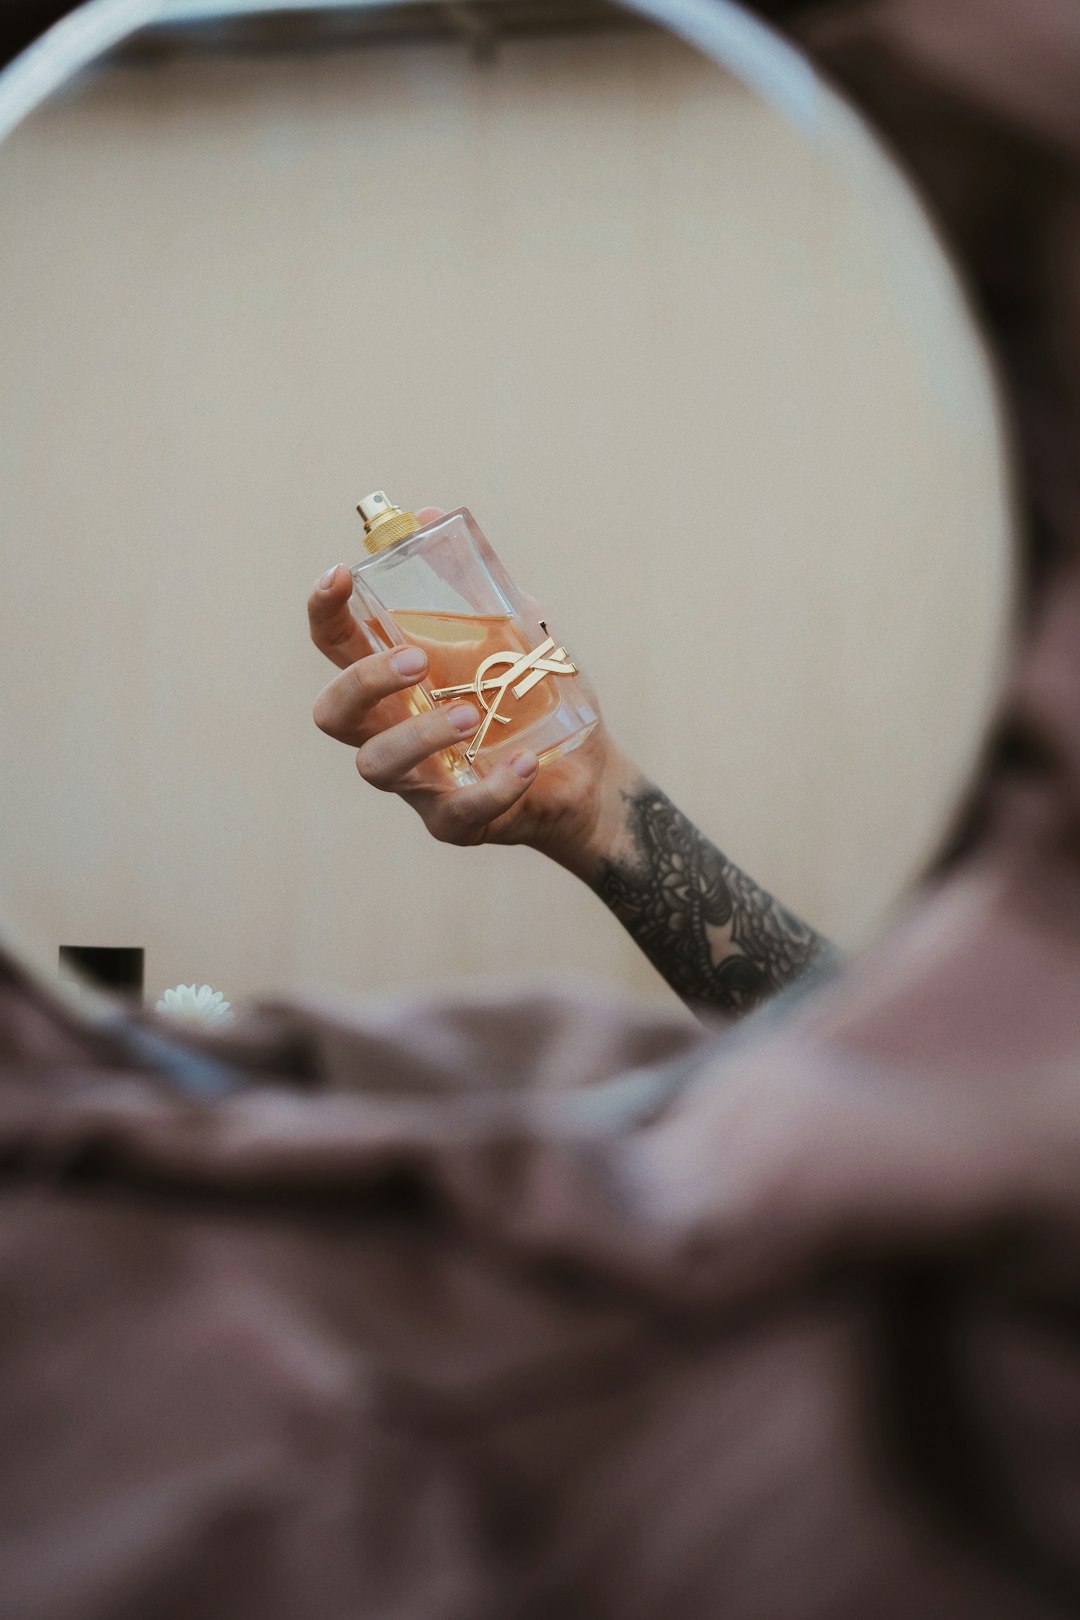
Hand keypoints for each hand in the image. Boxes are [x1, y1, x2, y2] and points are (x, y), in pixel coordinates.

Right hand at [308, 511, 625, 865]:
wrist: (588, 773)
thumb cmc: (535, 699)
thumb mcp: (513, 629)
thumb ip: (473, 582)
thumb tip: (429, 514)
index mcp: (394, 681)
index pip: (335, 644)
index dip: (325, 611)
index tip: (340, 575)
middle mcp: (389, 731)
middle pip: (334, 712)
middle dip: (365, 681)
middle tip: (417, 660)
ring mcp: (416, 782)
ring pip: (378, 765)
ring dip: (419, 735)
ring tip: (470, 715)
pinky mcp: (453, 823)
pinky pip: (455, 812)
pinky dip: (491, 787)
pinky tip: (523, 763)